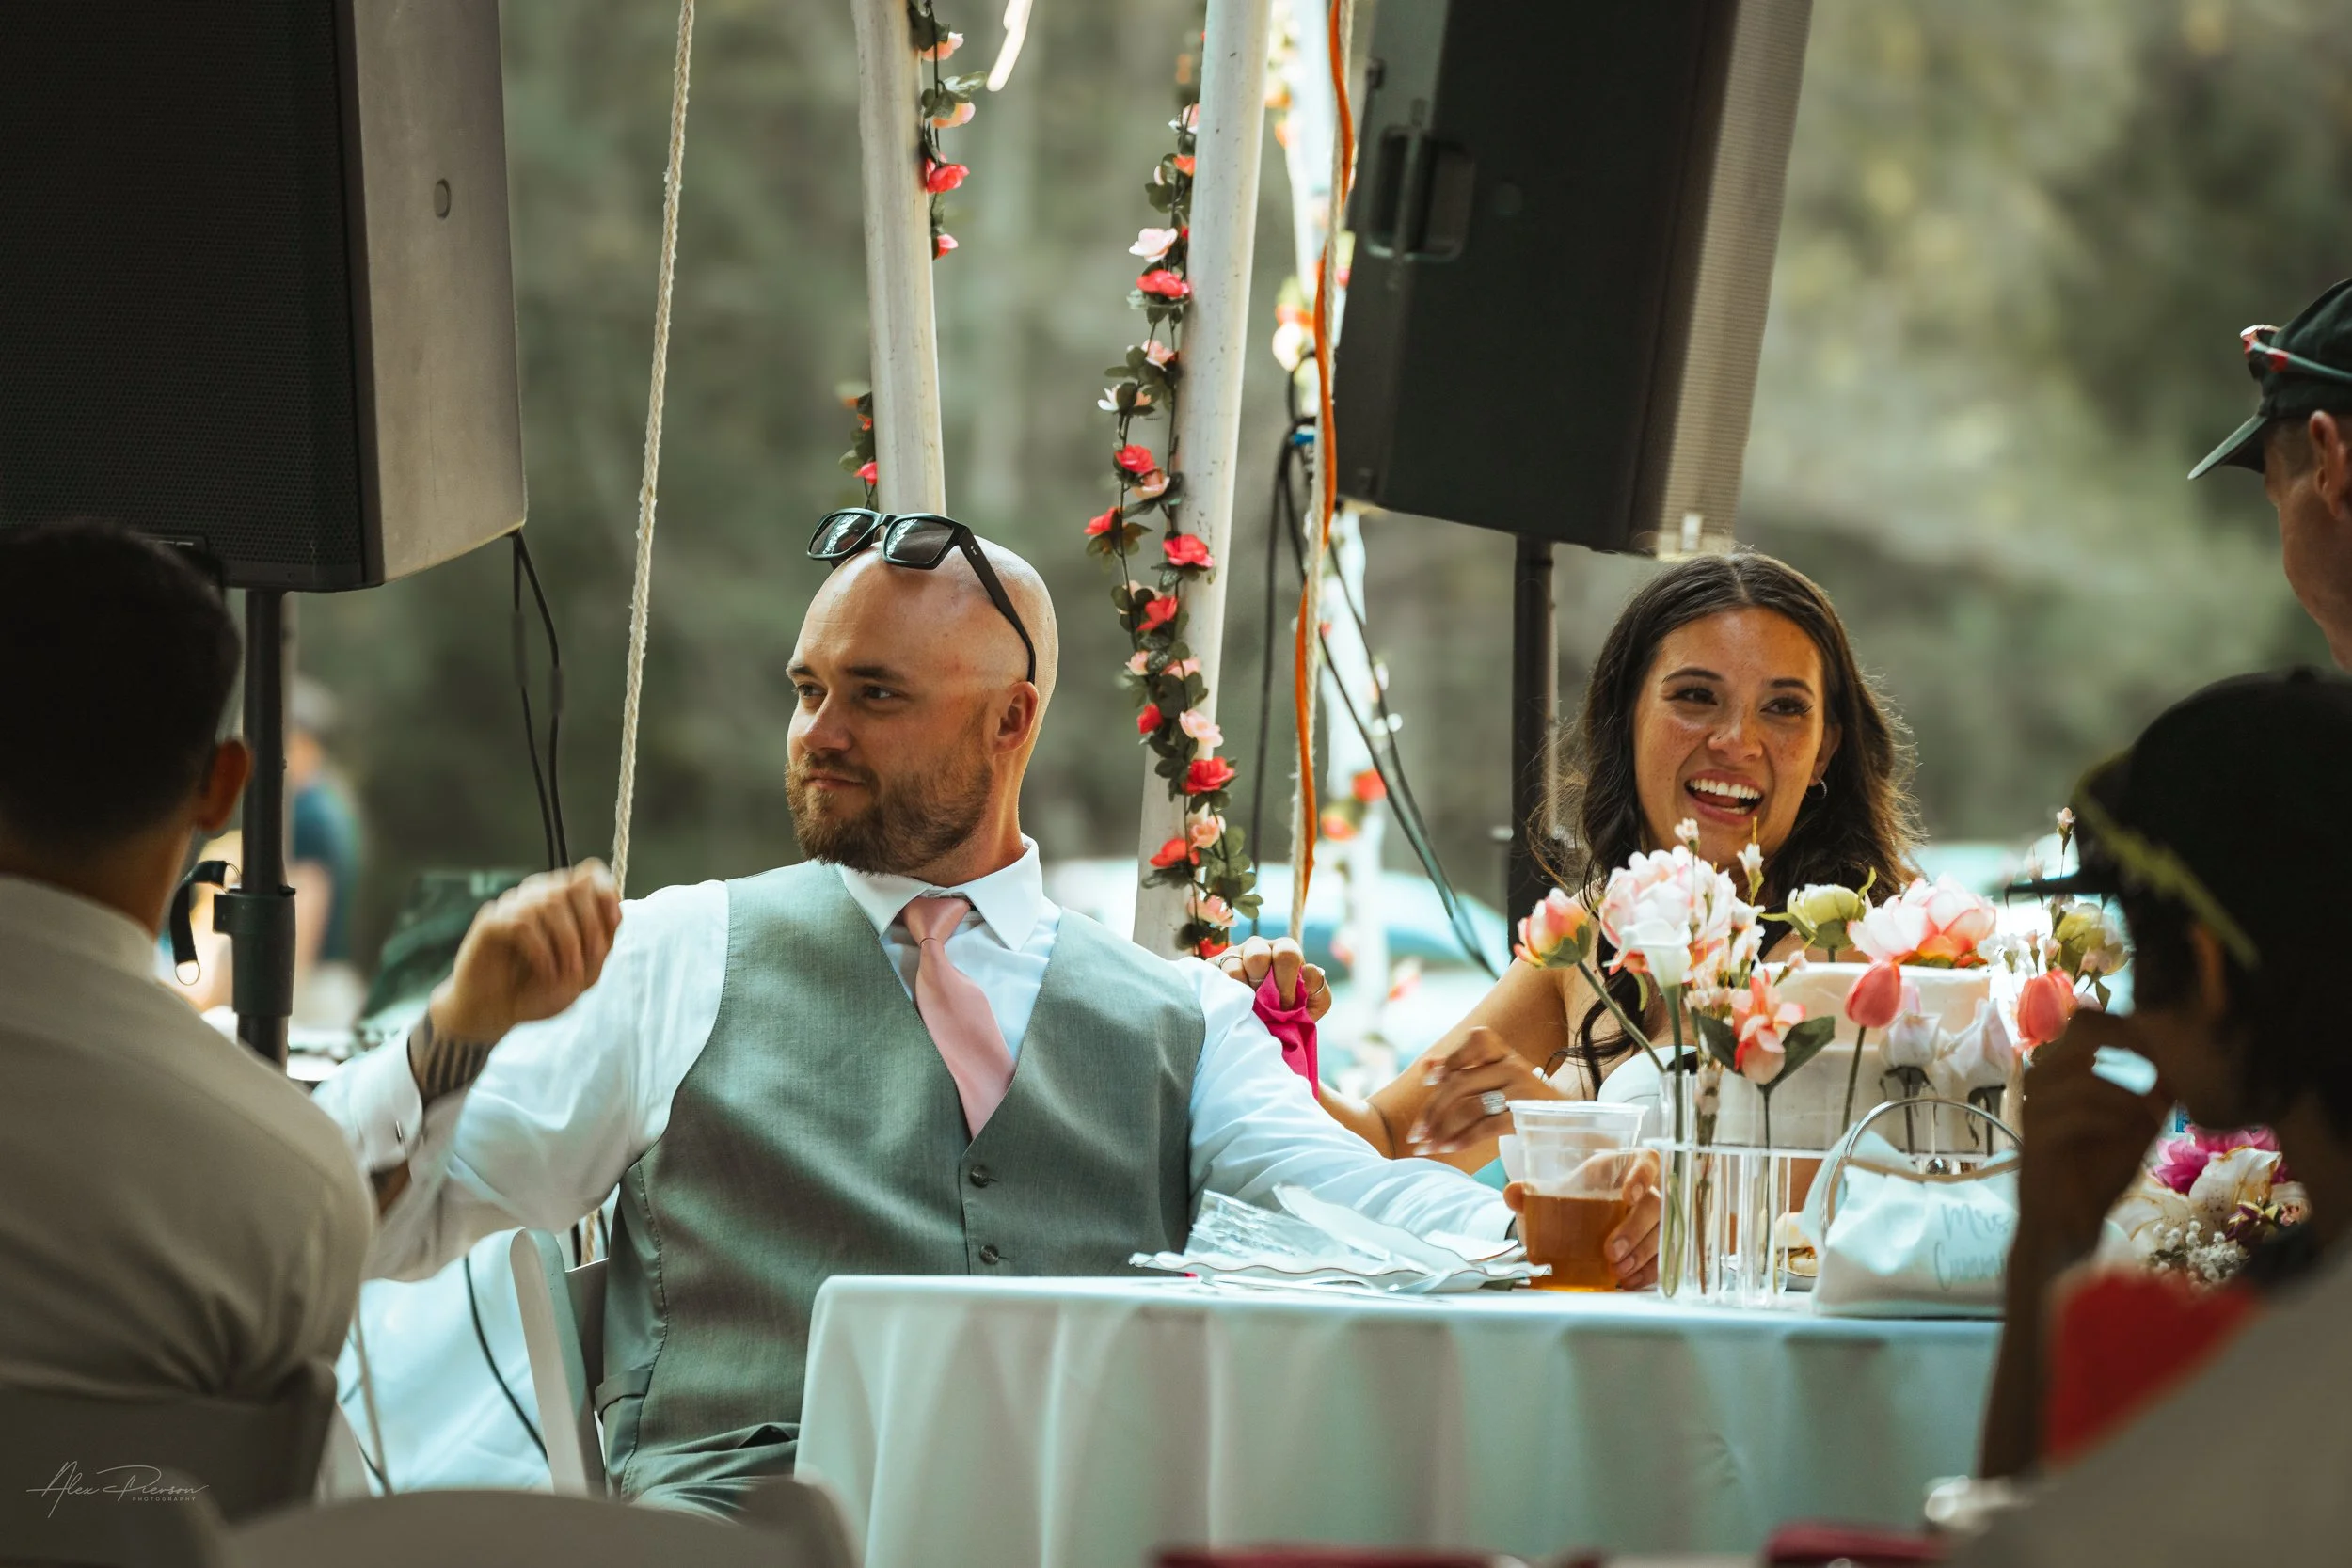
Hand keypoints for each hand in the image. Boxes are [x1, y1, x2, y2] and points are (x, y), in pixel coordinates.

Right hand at [430, 861, 622, 1045]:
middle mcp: (538, 896)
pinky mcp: (491, 922)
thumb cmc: (539, 991)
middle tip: (591, 959)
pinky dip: (542, 951)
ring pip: (551, 903)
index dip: (606, 893)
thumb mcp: (584, 973)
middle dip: (591, 924)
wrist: (496, 1014)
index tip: (614, 924)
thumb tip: (617, 912)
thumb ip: (602, 943)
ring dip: (568, 943)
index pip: (590, 874)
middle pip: (574, 885)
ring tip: (566, 974)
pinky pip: (523, 923)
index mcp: (564, 903)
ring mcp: (513, 906)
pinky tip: (545, 972)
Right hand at [1214, 934, 1331, 1021]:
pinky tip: (1235, 1005)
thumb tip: (1309, 971)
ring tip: (1250, 1006)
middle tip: (1266, 1004)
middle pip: (1258, 954)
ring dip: (1244, 991)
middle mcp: (1258, 948)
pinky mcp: (1213, 969)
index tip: (1287, 1005)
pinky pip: (1218, 977)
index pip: (1287, 953)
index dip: (1287, 981)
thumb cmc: (1289, 1014)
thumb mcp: (1312, 1006)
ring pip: (1234, 965)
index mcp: (1283, 951)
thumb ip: (1318, 989)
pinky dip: (1228, 994)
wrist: (1261, 1033)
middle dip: (1264, 983)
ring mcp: (1233, 956)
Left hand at [1405, 1025, 1557, 1155]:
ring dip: (1442, 1130)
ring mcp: (1522, 1090)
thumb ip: (1462, 1069)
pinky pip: (1486, 1126)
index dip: (1450, 1058)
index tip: (1429, 1081)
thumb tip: (1426, 1065)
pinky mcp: (1526, 1115)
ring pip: (1469, 1107)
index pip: (1477, 1039)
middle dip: (1432, 1111)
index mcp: (1503, 1053)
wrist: (1567, 1122)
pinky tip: (1449, 1148)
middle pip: (1460, 1083)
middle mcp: (1513, 1066)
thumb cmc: (1519, 1099)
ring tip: (1427, 1147)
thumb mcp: (1494, 1078)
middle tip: (1415, 1135)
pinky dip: (1462, 1139)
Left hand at [1504, 1147, 1662, 1288]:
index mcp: (1623, 1166)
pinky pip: (1666, 1256)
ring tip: (1619, 1271)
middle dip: (1635, 1229)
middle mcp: (1648, 1189)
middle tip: (1611, 1252)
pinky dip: (1649, 1271)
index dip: (1644, 1175)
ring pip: (1664, 1232)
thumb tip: (1512, 1193)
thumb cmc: (1573, 1200)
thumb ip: (1530, 1193)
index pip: (1647, 1161)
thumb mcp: (1553, 1194)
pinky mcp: (1660, 1244)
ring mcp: (1658, 1218)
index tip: (1629, 1195)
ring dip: (1643, 1254)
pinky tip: (1631, 1281)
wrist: (1575, 1222)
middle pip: (1656, 1204)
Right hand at [2015, 1010, 2170, 1267]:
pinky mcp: (2036, 1139)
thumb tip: (2181, 1064)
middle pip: (2080, 1035)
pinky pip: (2076, 1114)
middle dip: (2130, 1051)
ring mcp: (2033, 1108)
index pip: (2085, 1022)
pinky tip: (2133, 1131)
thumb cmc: (2099, 1174)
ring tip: (2153, 1113)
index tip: (2164, 1049)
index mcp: (2061, 1073)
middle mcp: (2041, 1081)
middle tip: (2163, 1074)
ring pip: (2081, 1076)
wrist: (2070, 1224)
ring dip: (2126, 1093)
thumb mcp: (2135, 1127)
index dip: (2125, 1025)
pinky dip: (2113, 1118)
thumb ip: (2151, 1095)